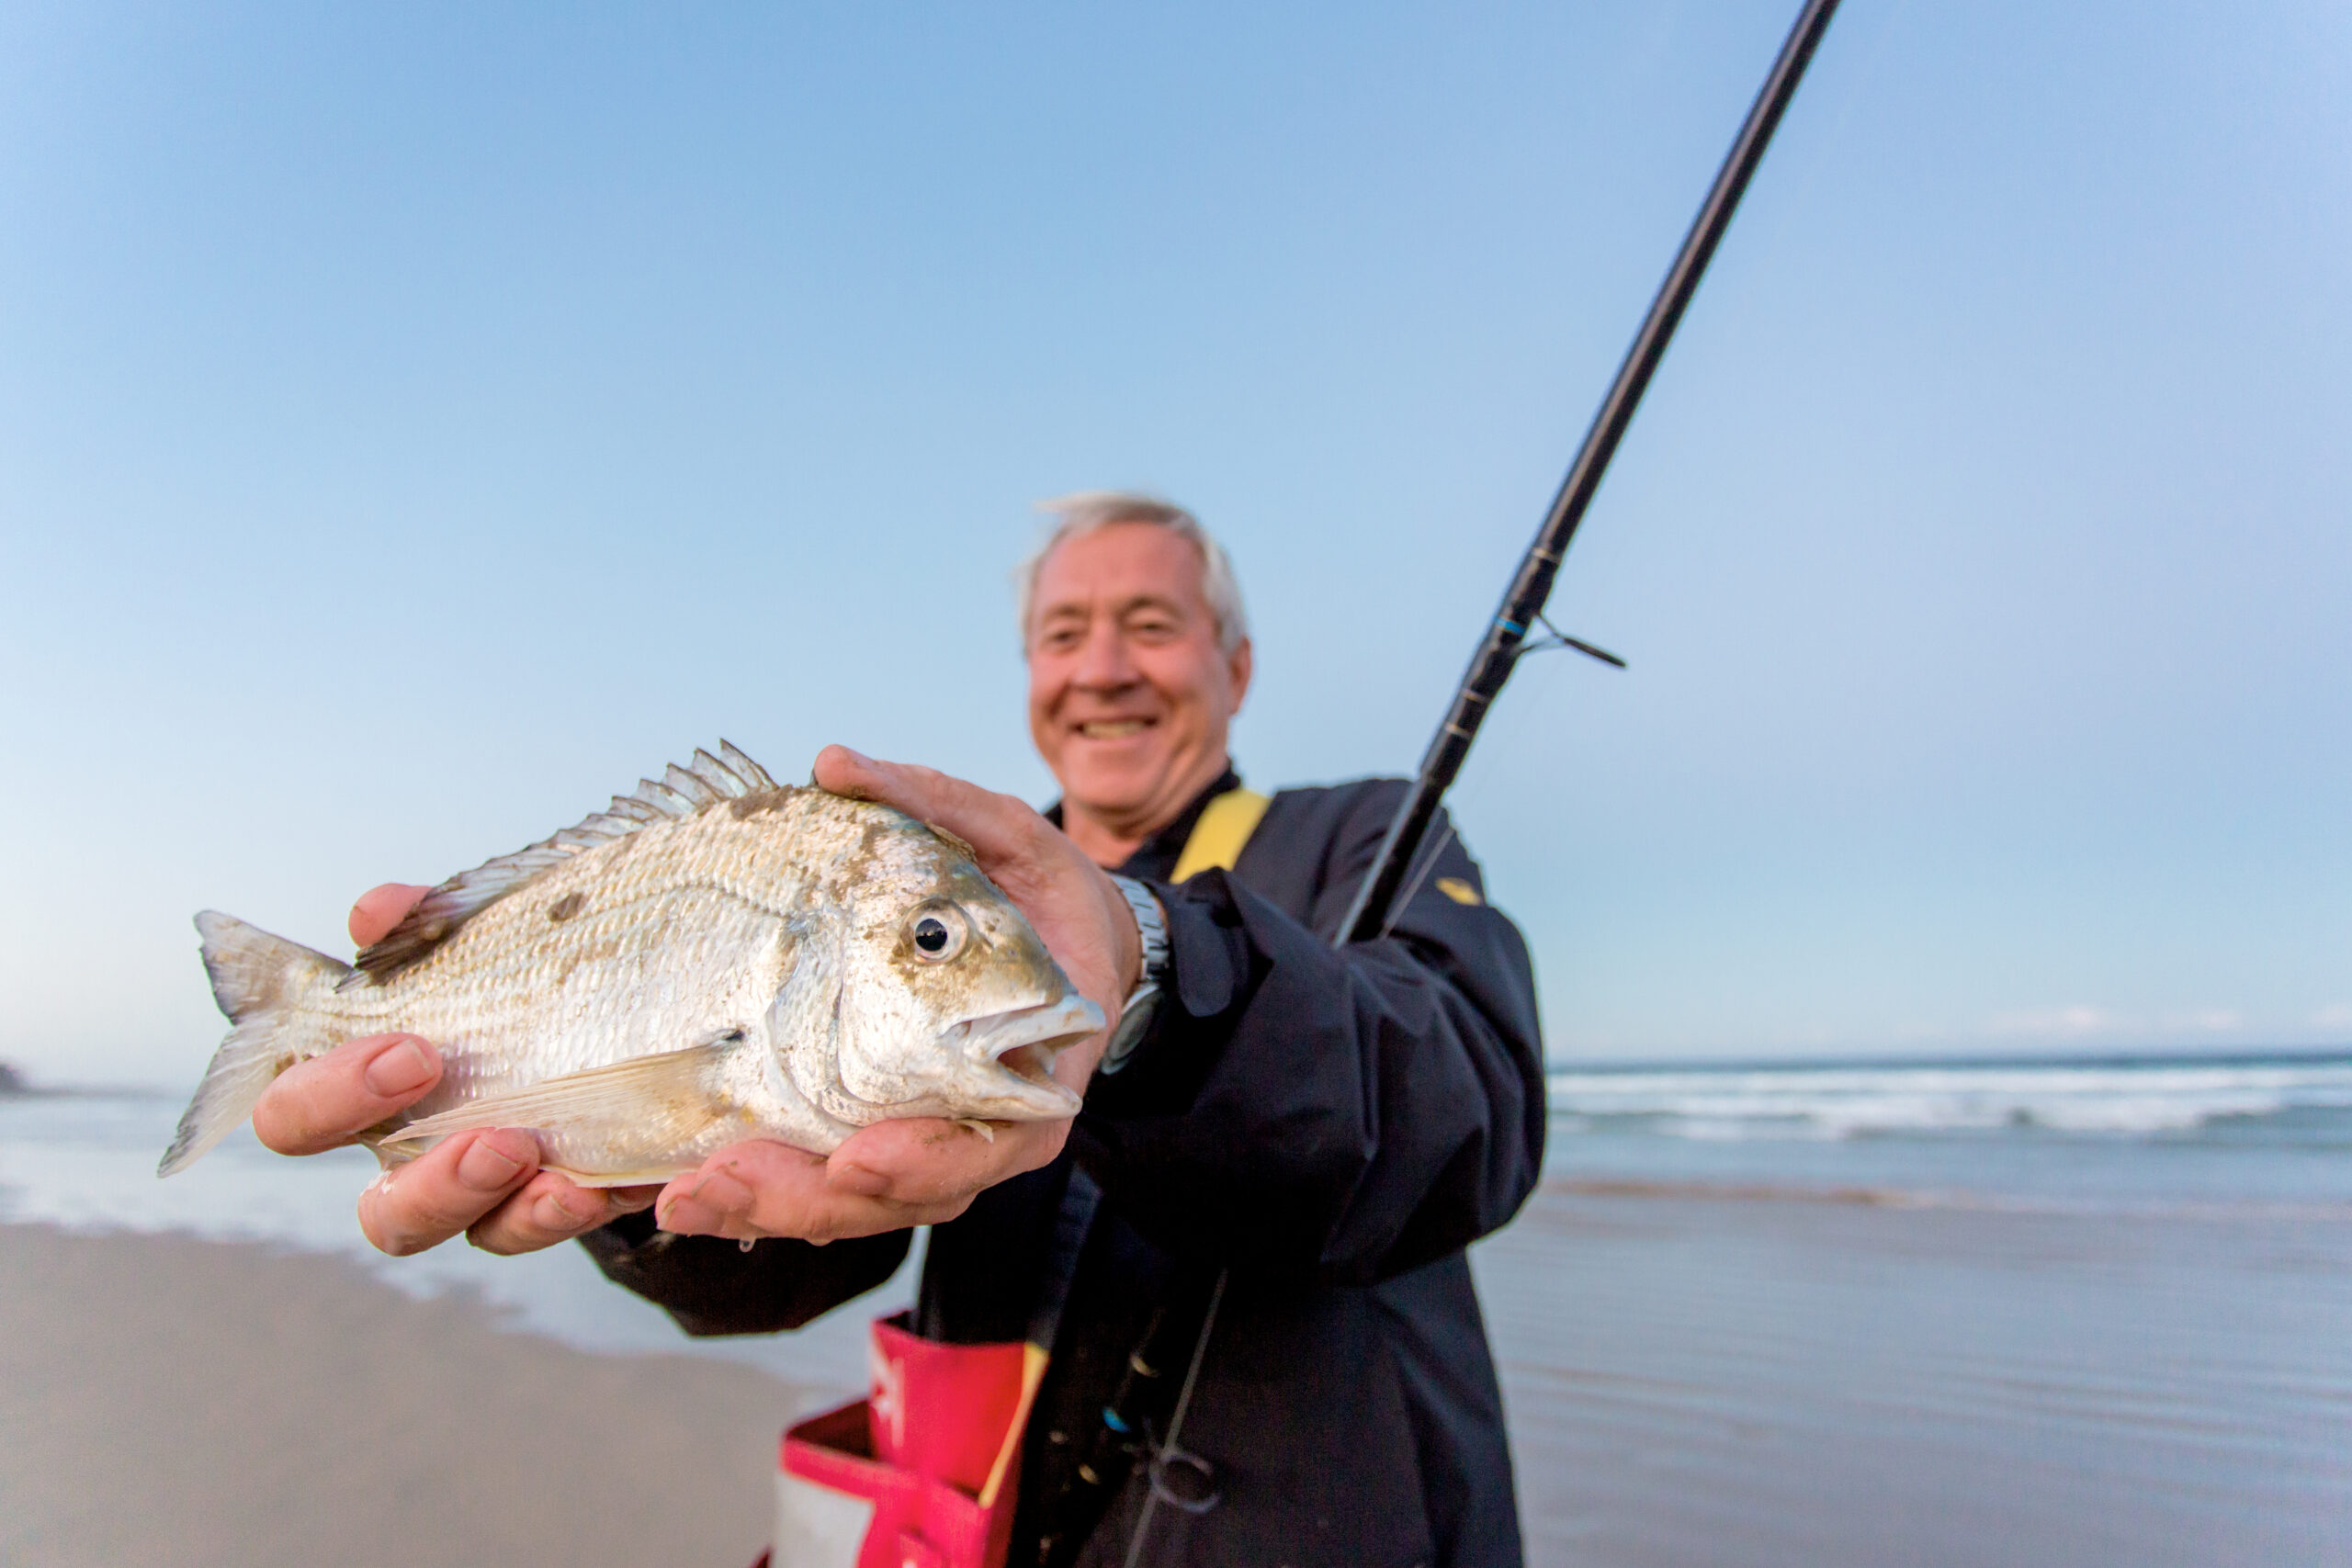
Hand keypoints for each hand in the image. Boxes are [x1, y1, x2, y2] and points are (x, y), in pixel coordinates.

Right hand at [247, 883, 657, 1256]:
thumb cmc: (526, 961)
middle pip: (383, 1215)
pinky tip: (602, 1180)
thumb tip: (375, 915)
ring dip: (498, 1208)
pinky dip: (569, 1210)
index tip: (412, 1049)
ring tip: (538, 1161)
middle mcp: (424, 1153)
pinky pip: (550, 1227)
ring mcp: (496, 1191)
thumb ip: (426, 919)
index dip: (333, 1095)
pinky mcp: (565, 1197)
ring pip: (481, 1237)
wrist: (639, 995)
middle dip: (428, 1182)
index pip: (299, 1112)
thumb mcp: (483, 923)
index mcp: (374, 1086)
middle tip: (498, 1137)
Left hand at [652, 745, 1141, 1244]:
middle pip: (897, 1196)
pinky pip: (819, 1182)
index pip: (986, 1144)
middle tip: (723, 1185)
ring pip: (848, 1206)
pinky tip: (680, 1187)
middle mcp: (976, 1127)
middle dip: (807, 1201)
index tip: (860, 1158)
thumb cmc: (1042, 890)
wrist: (1063, 935)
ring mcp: (921, 1140)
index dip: (926, 1159)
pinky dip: (758, 1193)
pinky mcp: (872, 1135)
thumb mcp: (1006, 836)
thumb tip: (834, 763)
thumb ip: (930, 802)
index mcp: (1032, 1076)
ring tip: (686, 1196)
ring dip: (766, 1208)